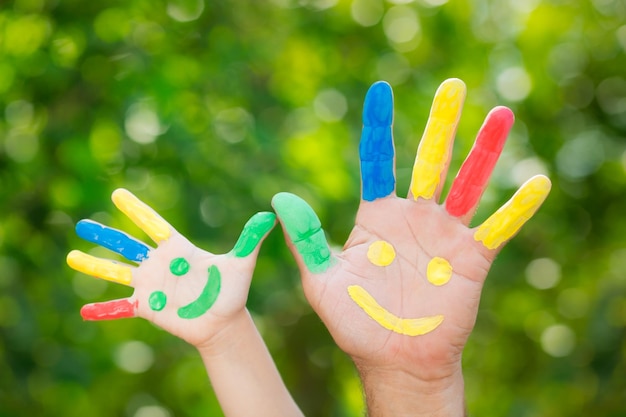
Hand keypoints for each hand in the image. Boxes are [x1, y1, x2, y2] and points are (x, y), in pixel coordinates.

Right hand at [67, 189, 274, 348]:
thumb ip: (250, 240)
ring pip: (117, 273)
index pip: (152, 224)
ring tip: (71, 256)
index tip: (117, 193)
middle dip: (105, 235)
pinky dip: (104, 310)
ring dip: (95, 266)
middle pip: (127, 245)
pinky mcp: (148, 308)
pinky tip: (84, 311)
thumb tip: (270, 216)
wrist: (223, 322)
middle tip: (82, 223)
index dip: (135, 210)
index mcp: (177, 249)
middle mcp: (159, 264)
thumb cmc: (231, 291)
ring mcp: (151, 286)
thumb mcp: (241, 264)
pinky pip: (121, 308)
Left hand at [272, 80, 549, 415]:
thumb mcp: (321, 281)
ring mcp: (444, 234)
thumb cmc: (354, 322)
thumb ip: (306, 240)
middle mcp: (413, 216)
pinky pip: (498, 228)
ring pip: (468, 183)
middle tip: (452, 86)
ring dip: (485, 150)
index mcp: (376, 215)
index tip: (379, 92)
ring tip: (501, 114)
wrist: (392, 360)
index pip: (377, 160)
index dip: (378, 127)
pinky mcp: (471, 258)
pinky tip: (537, 181)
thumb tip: (280, 199)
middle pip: (429, 160)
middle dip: (441, 124)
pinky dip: (516, 207)